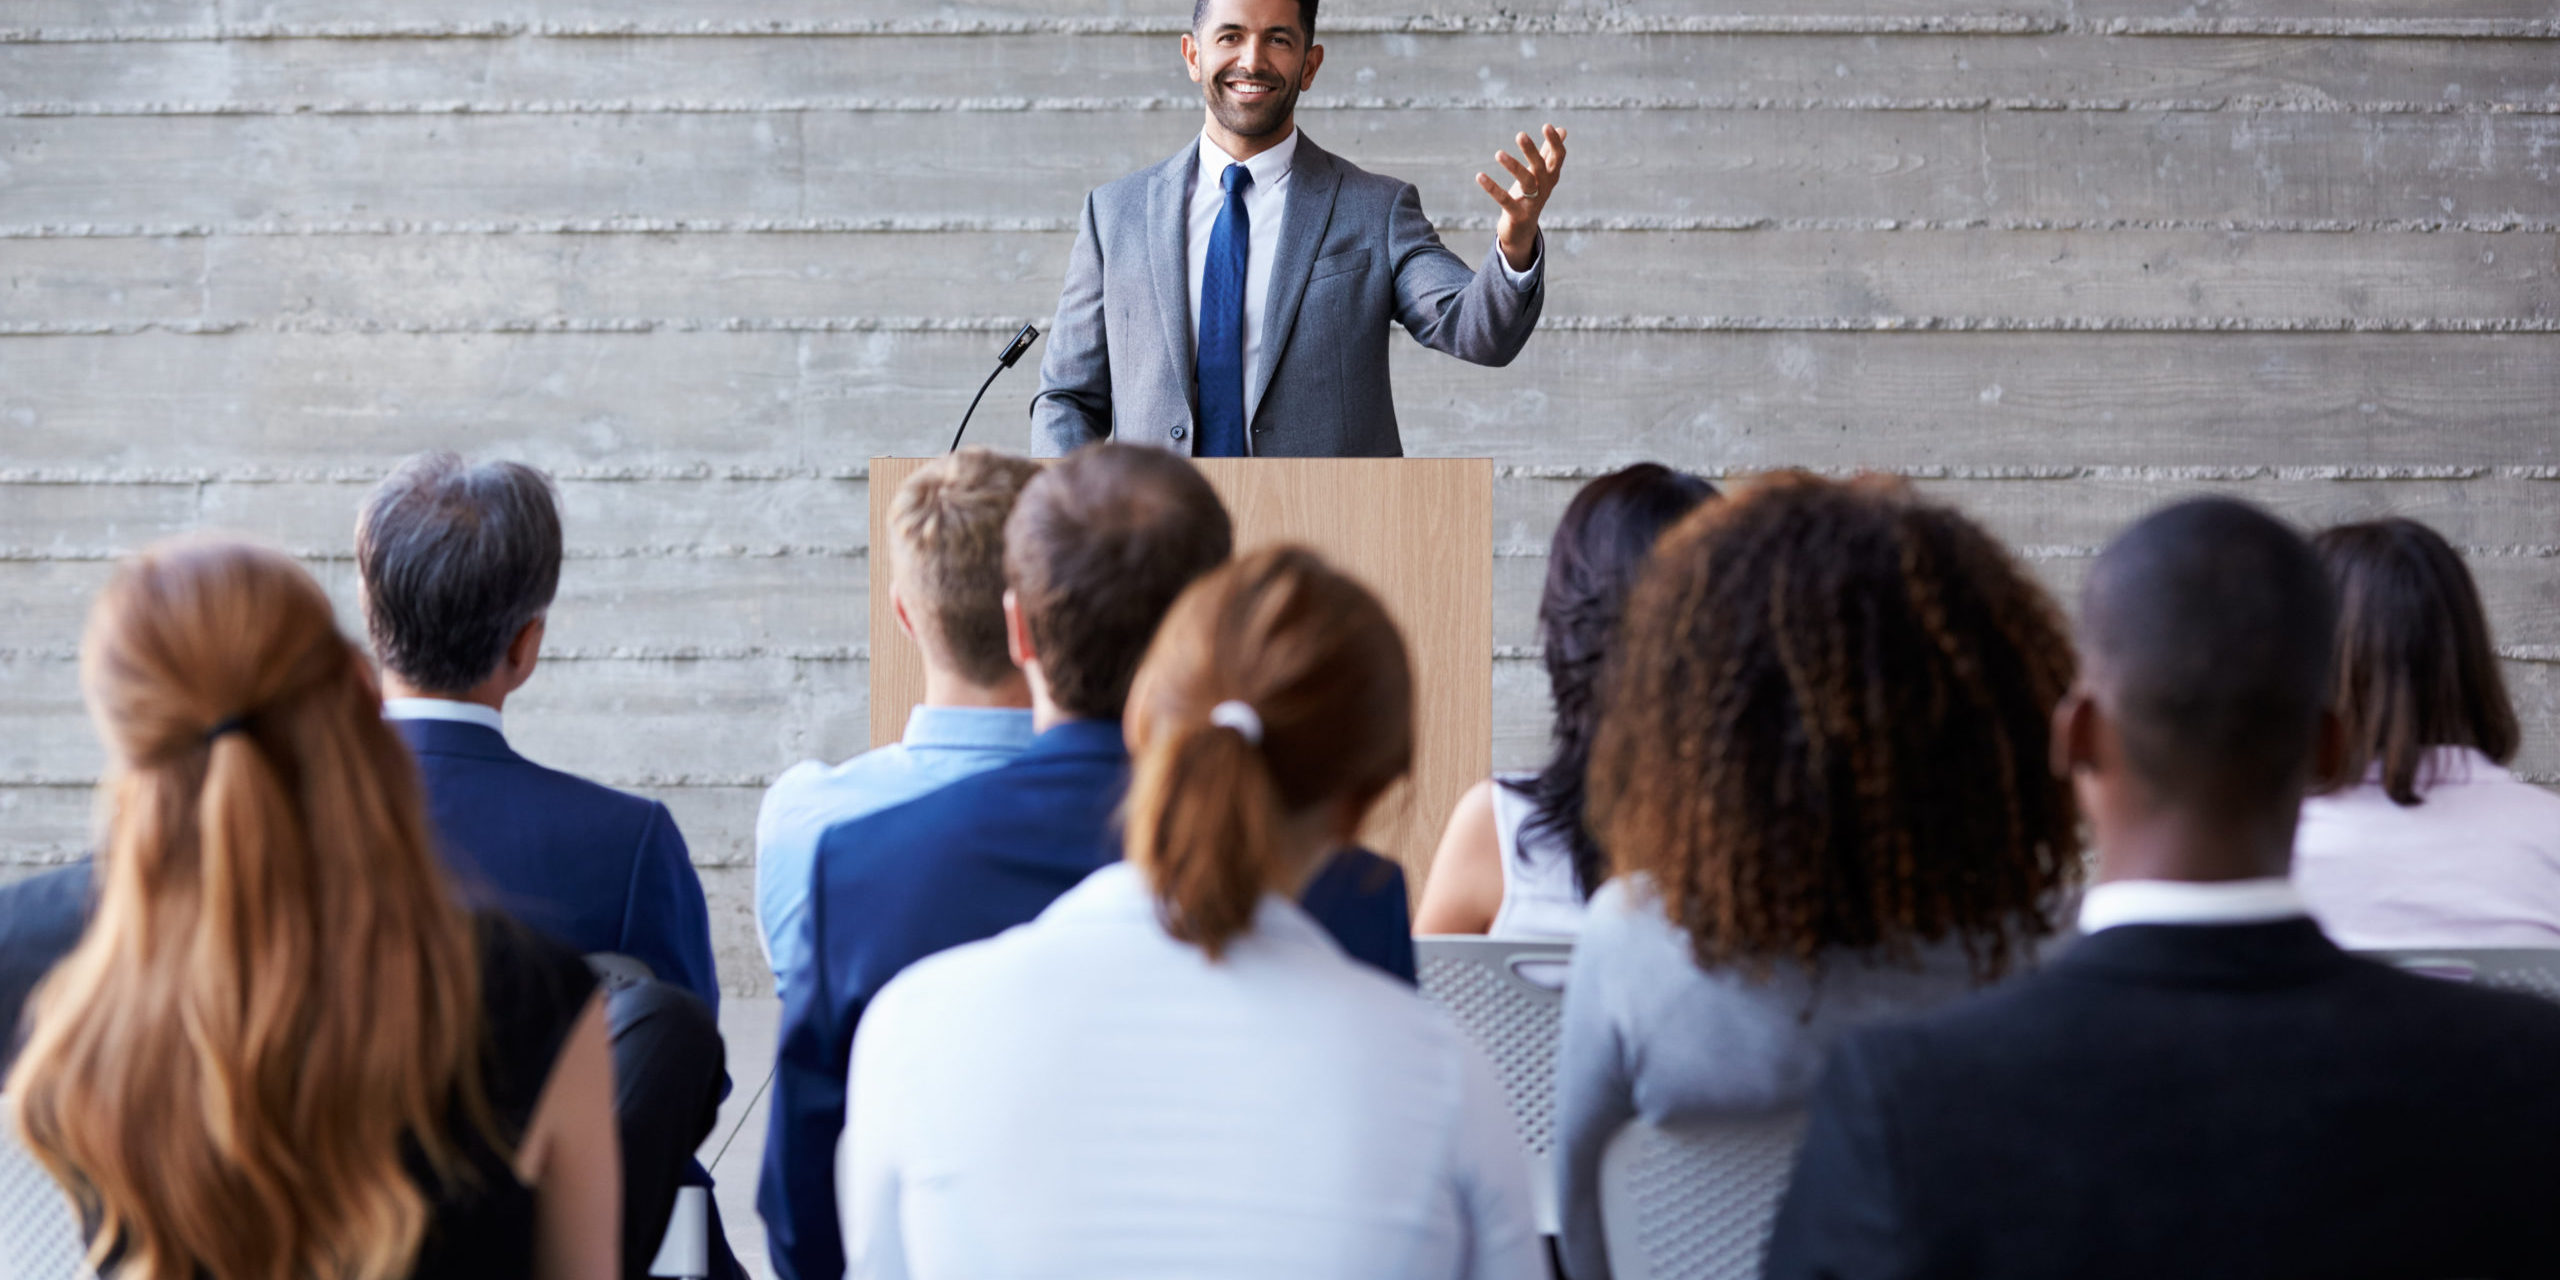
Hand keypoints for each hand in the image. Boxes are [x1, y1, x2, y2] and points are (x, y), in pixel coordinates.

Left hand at [1477, 124, 1567, 272]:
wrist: (1522, 232)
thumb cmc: (1530, 197)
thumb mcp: (1540, 174)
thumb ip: (1548, 152)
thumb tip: (1562, 129)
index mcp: (1550, 177)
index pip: (1559, 157)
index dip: (1555, 142)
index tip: (1547, 126)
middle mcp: (1544, 189)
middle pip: (1541, 167)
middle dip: (1532, 151)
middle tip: (1520, 134)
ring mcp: (1532, 203)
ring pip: (1526, 182)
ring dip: (1513, 166)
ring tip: (1498, 153)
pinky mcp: (1518, 215)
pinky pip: (1505, 200)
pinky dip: (1492, 188)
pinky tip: (1480, 176)